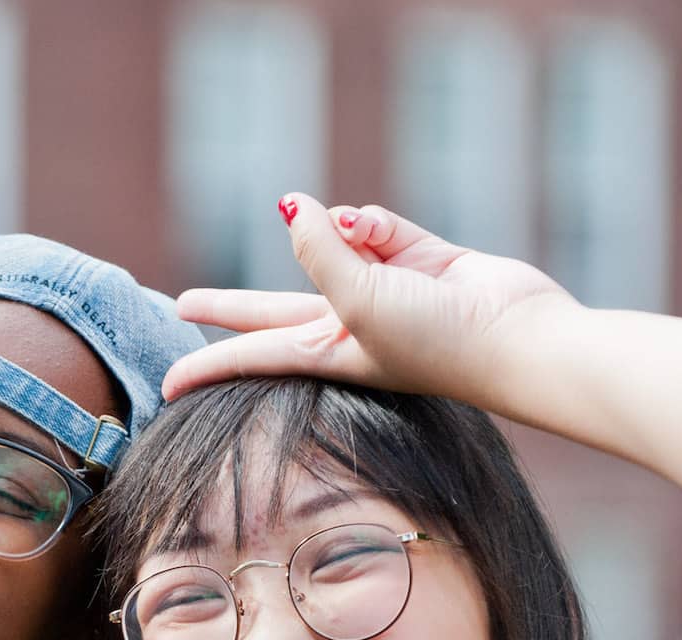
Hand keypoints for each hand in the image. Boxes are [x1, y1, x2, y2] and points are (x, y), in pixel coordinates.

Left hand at [163, 194, 574, 403]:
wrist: (516, 336)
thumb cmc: (435, 338)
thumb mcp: (358, 297)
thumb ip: (320, 251)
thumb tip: (295, 207)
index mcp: (326, 354)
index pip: (250, 358)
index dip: (207, 367)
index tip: (165, 389)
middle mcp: (348, 327)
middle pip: (272, 309)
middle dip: (231, 305)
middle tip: (185, 304)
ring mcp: (383, 294)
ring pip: (335, 248)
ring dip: (336, 232)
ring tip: (358, 235)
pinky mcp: (419, 262)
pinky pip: (379, 227)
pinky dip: (378, 223)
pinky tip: (383, 230)